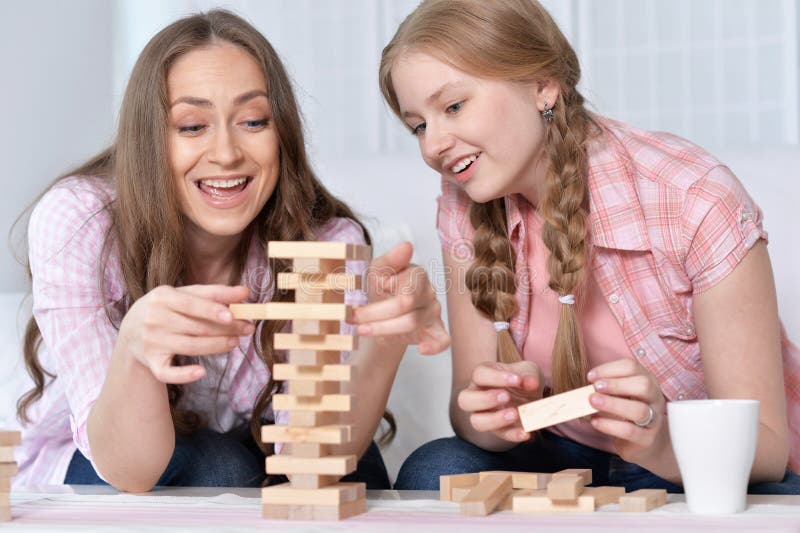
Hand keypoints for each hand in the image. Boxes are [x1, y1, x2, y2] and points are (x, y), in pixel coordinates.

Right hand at [119, 285, 253, 383]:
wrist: (131, 331)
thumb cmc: (167, 308)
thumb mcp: (184, 294)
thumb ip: (214, 293)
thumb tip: (245, 292)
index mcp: (162, 297)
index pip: (192, 304)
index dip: (212, 310)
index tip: (233, 315)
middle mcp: (154, 319)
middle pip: (196, 327)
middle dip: (225, 328)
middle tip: (247, 328)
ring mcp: (152, 342)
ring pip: (190, 347)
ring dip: (215, 346)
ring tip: (235, 342)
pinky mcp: (152, 362)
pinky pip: (168, 372)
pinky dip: (184, 374)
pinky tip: (202, 371)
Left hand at [352, 242, 449, 354]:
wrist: (385, 310)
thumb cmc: (384, 287)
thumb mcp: (379, 271)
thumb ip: (390, 260)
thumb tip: (406, 246)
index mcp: (418, 275)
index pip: (403, 293)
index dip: (378, 306)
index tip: (355, 310)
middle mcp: (429, 293)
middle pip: (406, 309)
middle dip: (376, 318)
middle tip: (355, 322)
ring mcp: (433, 312)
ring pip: (413, 325)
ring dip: (385, 330)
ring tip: (364, 331)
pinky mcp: (435, 330)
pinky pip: (442, 340)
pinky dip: (434, 346)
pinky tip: (421, 349)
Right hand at [458, 361, 543, 441]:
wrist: (532, 396)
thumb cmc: (522, 379)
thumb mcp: (528, 371)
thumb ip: (529, 374)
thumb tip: (531, 382)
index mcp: (483, 376)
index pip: (479, 374)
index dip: (496, 377)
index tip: (517, 379)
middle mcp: (478, 396)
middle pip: (465, 400)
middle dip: (485, 399)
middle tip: (506, 396)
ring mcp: (485, 415)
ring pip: (476, 421)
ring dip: (494, 419)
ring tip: (515, 414)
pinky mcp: (499, 430)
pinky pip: (501, 435)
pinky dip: (514, 435)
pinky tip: (526, 431)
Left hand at [587, 358, 669, 465]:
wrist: (644, 442)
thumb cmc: (626, 413)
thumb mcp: (618, 396)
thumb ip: (605, 388)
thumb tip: (583, 387)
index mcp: (647, 380)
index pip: (632, 367)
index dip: (609, 369)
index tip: (590, 376)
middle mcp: (654, 398)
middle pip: (643, 385)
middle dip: (617, 384)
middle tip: (595, 387)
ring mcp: (654, 419)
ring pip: (639, 409)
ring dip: (613, 404)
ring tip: (592, 402)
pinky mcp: (647, 439)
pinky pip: (630, 431)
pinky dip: (610, 425)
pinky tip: (595, 421)